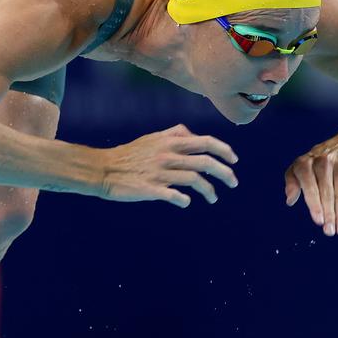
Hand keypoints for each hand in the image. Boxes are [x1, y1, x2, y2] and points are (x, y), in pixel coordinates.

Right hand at [100, 124, 238, 206]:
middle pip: (206, 162)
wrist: (103, 169)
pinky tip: (186, 202)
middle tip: (234, 182)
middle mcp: (168, 155)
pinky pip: (175, 195)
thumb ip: (173, 134)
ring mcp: (160, 172)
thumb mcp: (152, 139)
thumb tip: (192, 135)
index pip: (206, 141)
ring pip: (195, 180)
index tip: (234, 160)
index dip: (224, 150)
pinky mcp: (151, 189)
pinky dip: (184, 200)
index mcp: (170, 141)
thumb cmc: (129, 154)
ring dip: (209, 190)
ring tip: (213, 198)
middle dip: (225, 173)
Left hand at [284, 138, 337, 235]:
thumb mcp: (299, 169)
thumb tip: (289, 200)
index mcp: (305, 163)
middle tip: (330, 232)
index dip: (313, 204)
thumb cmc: (315, 165)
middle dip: (329, 214)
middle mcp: (322, 162)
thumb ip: (292, 183)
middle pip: (326, 192)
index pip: (308, 185)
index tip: (318, 221)